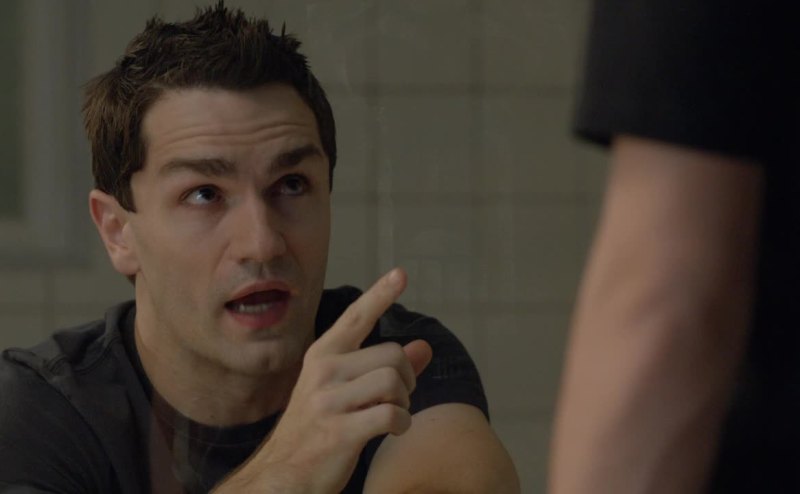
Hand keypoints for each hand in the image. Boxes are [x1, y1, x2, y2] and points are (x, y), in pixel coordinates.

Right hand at [214, 268, 432, 493]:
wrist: (282, 474)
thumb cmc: (317, 430)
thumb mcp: (345, 391)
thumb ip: (385, 368)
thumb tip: (425, 347)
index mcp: (323, 355)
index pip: (357, 316)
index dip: (381, 294)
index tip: (401, 273)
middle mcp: (324, 371)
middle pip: (393, 355)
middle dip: (407, 379)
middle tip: (398, 398)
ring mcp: (328, 400)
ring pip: (394, 382)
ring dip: (404, 403)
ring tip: (392, 414)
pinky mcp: (338, 431)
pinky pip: (391, 415)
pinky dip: (402, 423)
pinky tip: (393, 430)